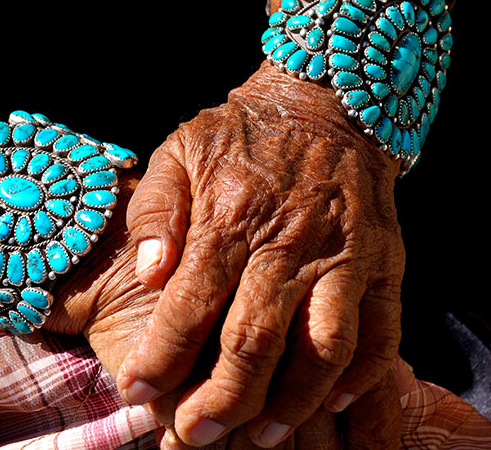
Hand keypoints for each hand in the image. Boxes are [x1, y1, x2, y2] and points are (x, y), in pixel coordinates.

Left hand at [0, 106, 402, 448]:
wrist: (321, 104)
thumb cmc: (240, 134)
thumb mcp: (178, 153)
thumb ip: (155, 214)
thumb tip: (147, 278)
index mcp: (231, 215)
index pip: (189, 306)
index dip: (159, 357)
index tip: (136, 392)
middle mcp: (288, 242)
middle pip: (254, 342)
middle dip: (219, 401)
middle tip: (194, 435)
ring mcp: (342, 253)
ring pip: (322, 349)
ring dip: (292, 402)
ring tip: (259, 435)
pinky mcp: (383, 260)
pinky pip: (380, 330)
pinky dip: (359, 376)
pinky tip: (331, 402)